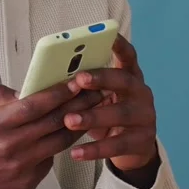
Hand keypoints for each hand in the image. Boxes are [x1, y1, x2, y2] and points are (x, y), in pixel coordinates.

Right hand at [0, 83, 101, 188]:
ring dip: (78, 124)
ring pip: (59, 141)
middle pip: (53, 121)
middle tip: (93, 92)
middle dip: (77, 104)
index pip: (34, 105)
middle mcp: (11, 145)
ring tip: (90, 111)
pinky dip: (61, 144)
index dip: (57, 93)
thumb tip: (22, 90)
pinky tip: (70, 133)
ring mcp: (23, 165)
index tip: (74, 83)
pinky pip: (52, 158)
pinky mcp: (30, 181)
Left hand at [63, 34, 157, 173]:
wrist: (132, 149)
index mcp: (129, 77)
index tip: (108, 36)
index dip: (119, 45)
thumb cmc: (106, 115)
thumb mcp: (97, 98)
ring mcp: (145, 116)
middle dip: (101, 78)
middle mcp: (141, 92)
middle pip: (123, 80)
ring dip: (93, 116)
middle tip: (79, 79)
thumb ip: (81, 89)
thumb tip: (43, 83)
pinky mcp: (142, 141)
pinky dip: (95, 149)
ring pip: (120, 114)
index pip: (128, 56)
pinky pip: (117, 145)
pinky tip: (75, 153)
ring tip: (69, 121)